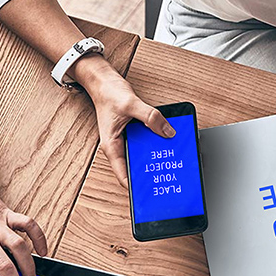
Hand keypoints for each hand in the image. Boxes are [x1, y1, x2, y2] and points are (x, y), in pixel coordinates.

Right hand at [74, 56, 174, 186]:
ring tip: (173, 162)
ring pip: (144, 155)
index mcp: (112, 147)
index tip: (150, 195)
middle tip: (168, 178)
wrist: (103, 81)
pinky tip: (169, 143)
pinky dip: (157, 143)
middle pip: (137, 168)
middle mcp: (120, 147)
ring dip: (156, 158)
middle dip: (151, 174)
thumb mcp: (130, 104)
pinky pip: (147, 143)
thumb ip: (150, 117)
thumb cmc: (108, 93)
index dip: (137, 188)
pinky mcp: (134, 134)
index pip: (124, 176)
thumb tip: (167, 131)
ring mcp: (127, 141)